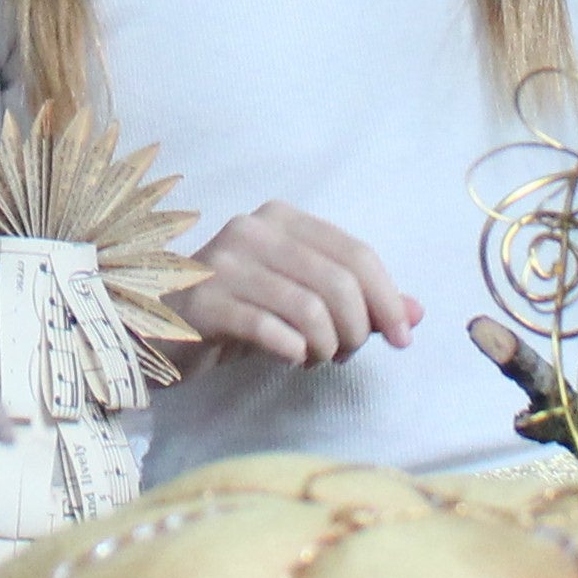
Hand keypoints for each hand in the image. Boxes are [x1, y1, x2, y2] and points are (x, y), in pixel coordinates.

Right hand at [170, 202, 417, 370]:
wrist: (159, 328)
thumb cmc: (240, 311)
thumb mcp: (302, 300)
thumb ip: (359, 301)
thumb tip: (418, 314)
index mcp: (283, 218)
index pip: (357, 253)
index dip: (388, 299)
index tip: (400, 339)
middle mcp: (253, 229)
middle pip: (338, 281)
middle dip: (357, 328)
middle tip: (346, 354)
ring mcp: (225, 262)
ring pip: (309, 308)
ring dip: (327, 345)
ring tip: (317, 358)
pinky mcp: (204, 301)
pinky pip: (269, 329)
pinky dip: (293, 350)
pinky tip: (291, 359)